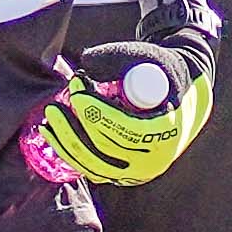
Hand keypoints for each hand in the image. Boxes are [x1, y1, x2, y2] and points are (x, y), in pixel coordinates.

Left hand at [41, 34, 212, 188]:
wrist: (181, 97)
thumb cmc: (163, 74)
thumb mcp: (148, 58)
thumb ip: (119, 57)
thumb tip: (86, 63)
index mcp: (168, 132)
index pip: (128, 130)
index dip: (99, 114)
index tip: (77, 94)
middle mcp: (155, 159)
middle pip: (106, 149)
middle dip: (77, 125)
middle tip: (57, 104)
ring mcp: (138, 172)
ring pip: (95, 165)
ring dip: (67, 143)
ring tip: (50, 119)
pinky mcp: (123, 175)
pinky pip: (92, 170)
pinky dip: (71, 154)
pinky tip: (54, 135)